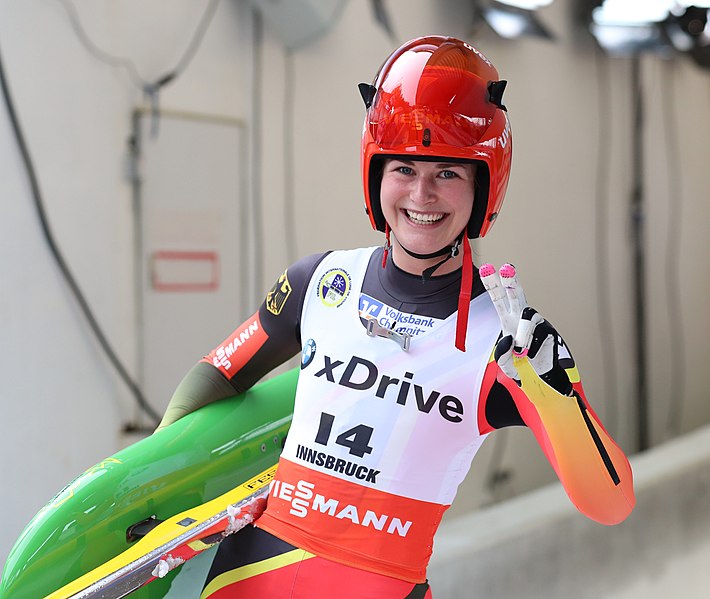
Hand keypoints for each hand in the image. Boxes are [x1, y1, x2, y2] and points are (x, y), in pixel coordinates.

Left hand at [479, 263, 573, 395]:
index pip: (498, 298)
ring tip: (520, 351)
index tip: (486, 268)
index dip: (492, 284)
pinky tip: (531, 356)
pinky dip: (531, 348)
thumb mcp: (506, 361)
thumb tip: (510, 342)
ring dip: (522, 335)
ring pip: (527, 317)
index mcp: (507, 318)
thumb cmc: (521, 363)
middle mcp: (521, 315)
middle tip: (506, 269)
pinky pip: (538, 334)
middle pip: (516, 294)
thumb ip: (502, 355)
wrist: (542, 375)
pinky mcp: (549, 329)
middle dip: (510, 281)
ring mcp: (536, 321)